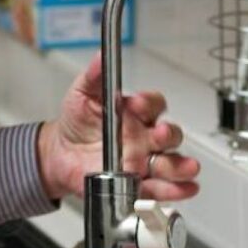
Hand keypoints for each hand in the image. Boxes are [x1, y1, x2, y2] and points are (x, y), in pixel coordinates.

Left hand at [37, 53, 200, 201]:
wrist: (60, 155)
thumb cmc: (77, 123)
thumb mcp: (82, 94)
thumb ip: (94, 76)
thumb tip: (101, 56)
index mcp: (135, 114)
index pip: (153, 105)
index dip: (148, 104)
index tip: (134, 104)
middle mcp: (145, 138)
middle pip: (169, 136)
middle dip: (168, 135)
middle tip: (158, 136)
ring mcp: (144, 162)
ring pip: (171, 163)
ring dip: (181, 166)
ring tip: (186, 168)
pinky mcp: (138, 184)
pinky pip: (161, 189)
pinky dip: (175, 191)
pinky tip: (184, 189)